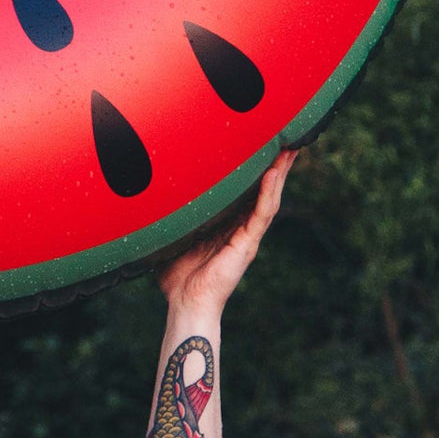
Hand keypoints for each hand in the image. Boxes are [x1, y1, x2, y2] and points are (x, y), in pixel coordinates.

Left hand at [157, 148, 296, 316]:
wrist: (185, 304)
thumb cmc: (176, 275)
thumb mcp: (173, 234)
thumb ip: (170, 214)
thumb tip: (148, 190)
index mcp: (225, 222)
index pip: (245, 188)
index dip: (254, 165)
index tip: (259, 138)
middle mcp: (240, 226)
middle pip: (263, 187)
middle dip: (274, 162)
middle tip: (286, 133)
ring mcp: (247, 235)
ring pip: (269, 196)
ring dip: (279, 171)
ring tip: (290, 146)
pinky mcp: (247, 244)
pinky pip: (262, 213)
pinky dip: (269, 192)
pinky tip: (274, 172)